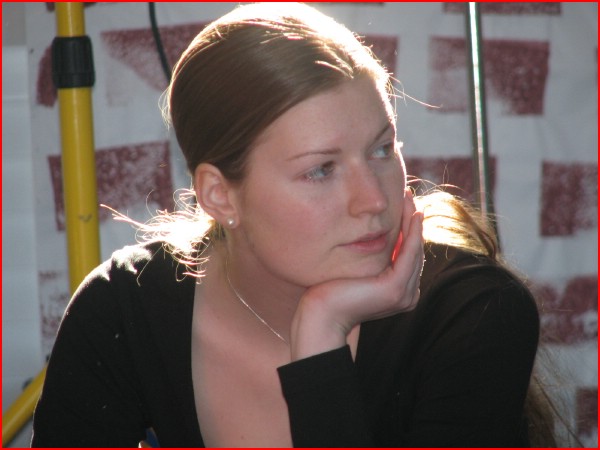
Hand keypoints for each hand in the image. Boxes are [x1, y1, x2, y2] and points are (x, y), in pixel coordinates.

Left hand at [290, 189, 423, 360]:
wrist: (319, 313)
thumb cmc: (330, 290)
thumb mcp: (357, 269)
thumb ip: (371, 259)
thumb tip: (371, 236)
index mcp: (398, 293)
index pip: (408, 255)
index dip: (408, 229)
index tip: (404, 205)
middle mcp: (407, 295)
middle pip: (414, 250)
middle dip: (413, 221)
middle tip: (409, 195)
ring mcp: (404, 294)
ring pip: (414, 249)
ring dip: (414, 221)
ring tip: (410, 198)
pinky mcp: (396, 289)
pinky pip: (409, 253)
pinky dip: (413, 232)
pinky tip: (412, 214)